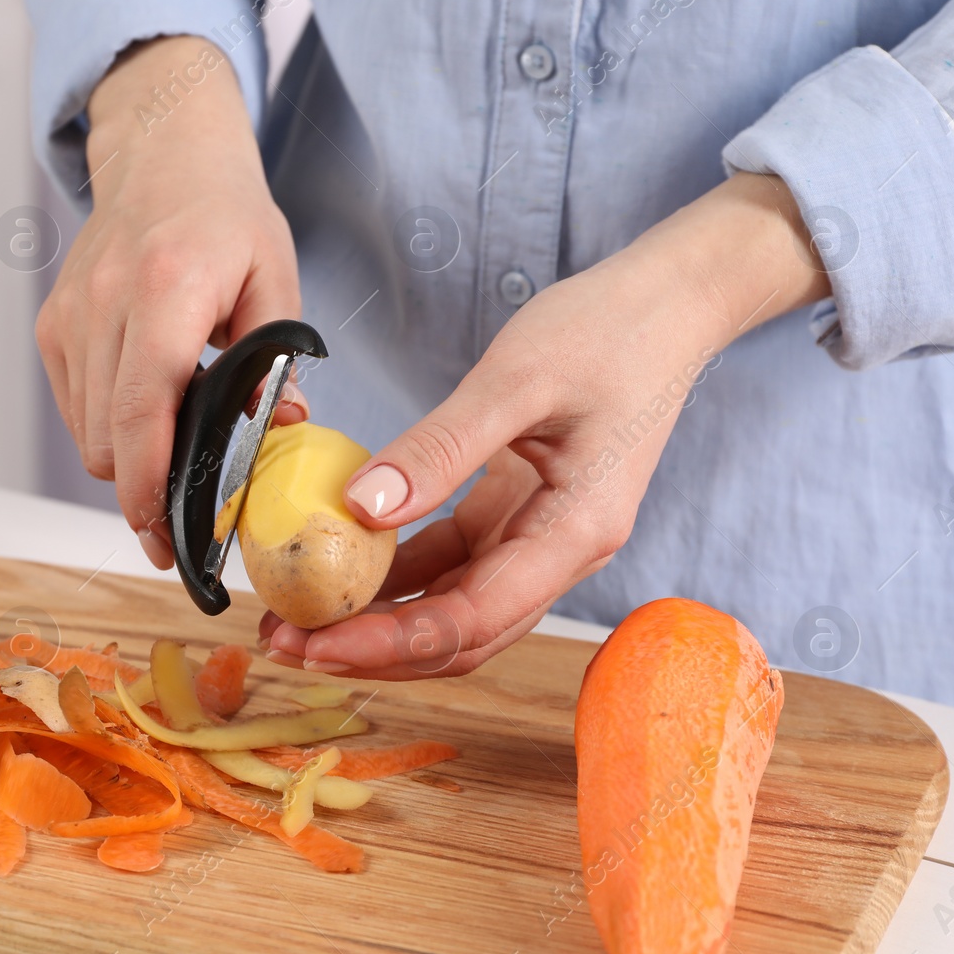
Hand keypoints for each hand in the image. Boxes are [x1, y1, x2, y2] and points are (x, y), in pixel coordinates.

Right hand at [37, 36, 304, 567]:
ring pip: (85, 433)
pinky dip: (107, 427)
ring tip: (172, 463)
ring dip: (126, 462)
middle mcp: (105, 302)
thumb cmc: (225, 214)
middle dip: (142, 493)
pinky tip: (146, 412)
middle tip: (183, 523)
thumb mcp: (275, 276)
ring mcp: (70, 314)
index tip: (167, 535)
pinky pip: (74, 407)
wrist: (161, 152)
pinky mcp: (51, 324)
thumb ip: (278, 359)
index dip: (151, 484)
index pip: (143, 408)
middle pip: (107, 439)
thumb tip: (280, 430)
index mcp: (166, 287)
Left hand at [259, 173, 831, 678]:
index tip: (317, 643)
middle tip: (286, 643)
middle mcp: (562, 552)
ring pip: (453, 607)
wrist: (667, 304)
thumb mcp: (517, 380)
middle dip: (373, 648)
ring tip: (299, 616)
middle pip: (461, 635)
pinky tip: (341, 565)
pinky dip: (398, 574)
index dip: (391, 642)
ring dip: (379, 619)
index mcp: (577, 532)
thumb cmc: (611, 330)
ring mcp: (541, 536)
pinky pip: (452, 562)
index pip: (474, 619)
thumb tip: (359, 508)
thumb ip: (441, 448)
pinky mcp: (519, 512)